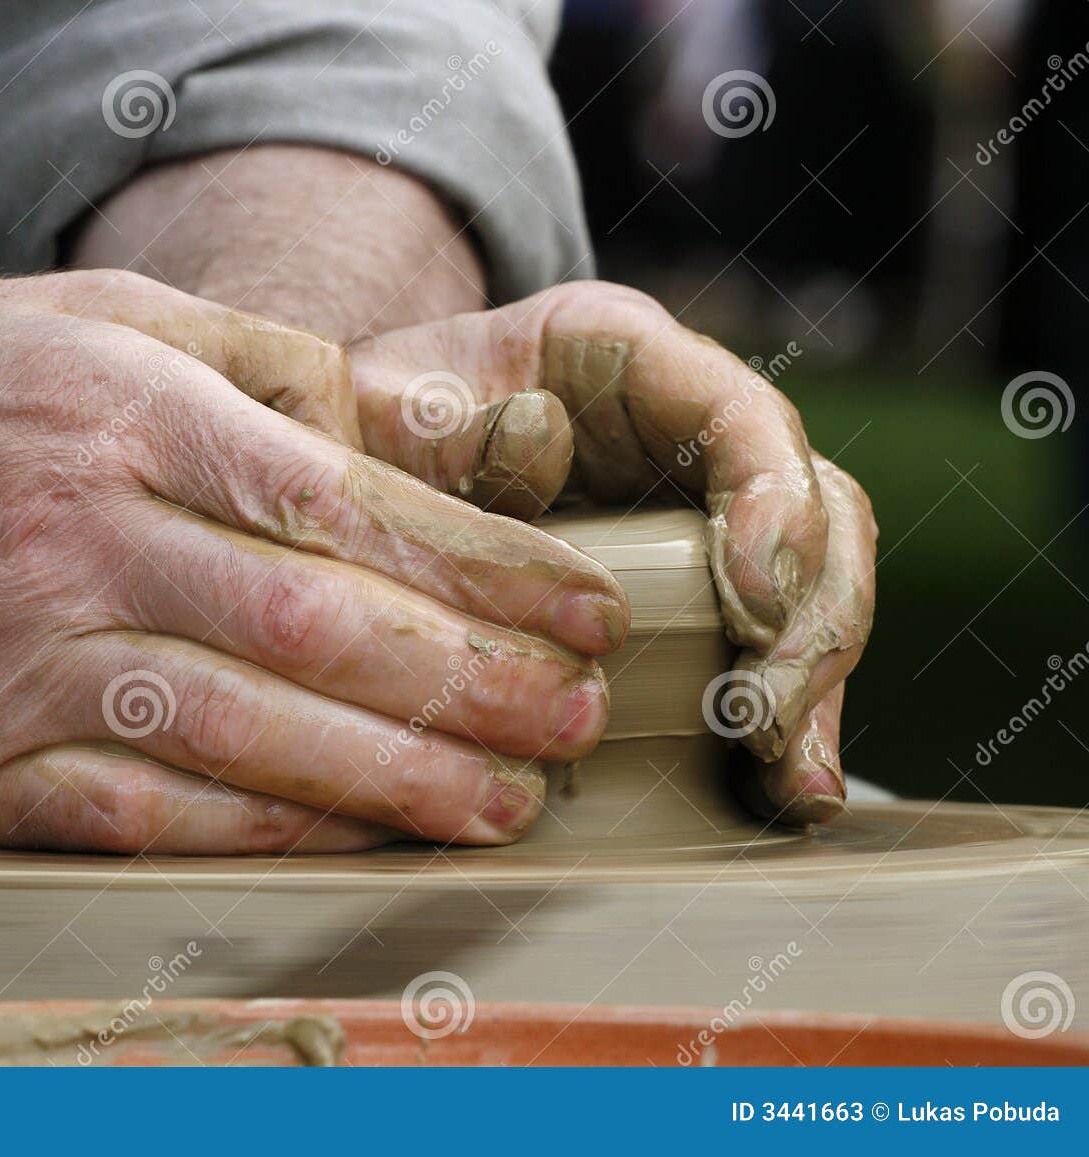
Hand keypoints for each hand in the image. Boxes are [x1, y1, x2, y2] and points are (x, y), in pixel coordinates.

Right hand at [0, 274, 626, 851]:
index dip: (483, 567)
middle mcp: (68, 538)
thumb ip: (259, 361)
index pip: (342, 502)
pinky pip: (150, 817)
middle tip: (578, 717)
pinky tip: (365, 837)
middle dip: (477, 683)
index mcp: (111, 410)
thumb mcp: (82, 316)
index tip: (577, 605)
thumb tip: (420, 432)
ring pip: (253, 738)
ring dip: (404, 779)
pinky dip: (272, 833)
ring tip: (511, 795)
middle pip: (320, 631)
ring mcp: (12, 668)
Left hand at [345, 282, 877, 824]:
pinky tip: (783, 791)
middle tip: (766, 717)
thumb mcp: (383, 411)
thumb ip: (447, 427)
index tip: (753, 600)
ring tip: (795, 782)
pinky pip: (767, 645)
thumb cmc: (376, 427)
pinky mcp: (697, 590)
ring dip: (812, 685)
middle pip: (813, 504)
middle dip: (809, 618)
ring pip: (814, 583)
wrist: (369, 455)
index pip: (736, 410)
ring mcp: (703, 509)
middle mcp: (685, 426)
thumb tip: (541, 446)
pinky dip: (782, 716)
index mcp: (619, 355)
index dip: (771, 500)